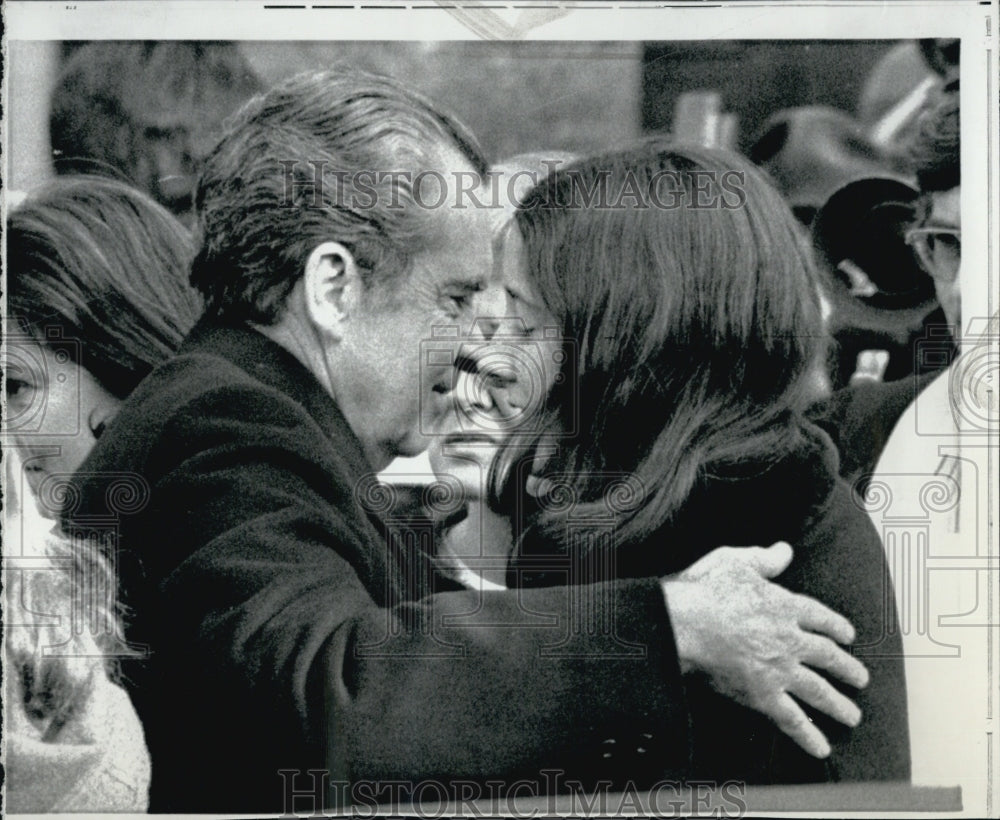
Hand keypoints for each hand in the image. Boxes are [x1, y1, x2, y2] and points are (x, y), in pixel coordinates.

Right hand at [661, 541, 867, 758]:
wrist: (686, 624)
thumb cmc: (706, 590)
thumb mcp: (736, 562)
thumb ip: (764, 559)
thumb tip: (785, 550)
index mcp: (786, 606)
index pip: (821, 617)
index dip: (837, 626)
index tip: (848, 635)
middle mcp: (791, 639)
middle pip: (828, 656)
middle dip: (847, 669)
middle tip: (861, 679)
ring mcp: (780, 670)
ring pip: (818, 690)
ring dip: (838, 705)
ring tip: (852, 717)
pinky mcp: (763, 694)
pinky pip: (792, 719)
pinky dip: (808, 735)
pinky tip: (822, 748)